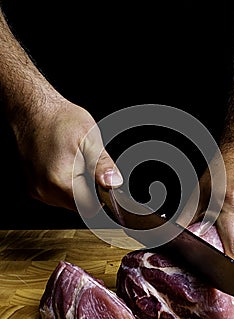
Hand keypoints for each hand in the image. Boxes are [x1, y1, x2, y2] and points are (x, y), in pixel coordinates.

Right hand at [13, 97, 122, 215]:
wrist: (33, 111)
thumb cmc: (60, 120)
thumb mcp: (90, 139)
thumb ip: (102, 165)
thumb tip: (114, 184)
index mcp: (60, 181)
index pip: (91, 207)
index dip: (103, 199)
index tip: (106, 185)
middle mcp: (45, 191)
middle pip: (80, 206)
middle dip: (91, 191)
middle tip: (89, 166)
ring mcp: (38, 191)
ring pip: (69, 202)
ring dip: (78, 188)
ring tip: (76, 163)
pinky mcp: (34, 188)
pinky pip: (57, 196)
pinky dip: (66, 185)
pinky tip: (66, 166)